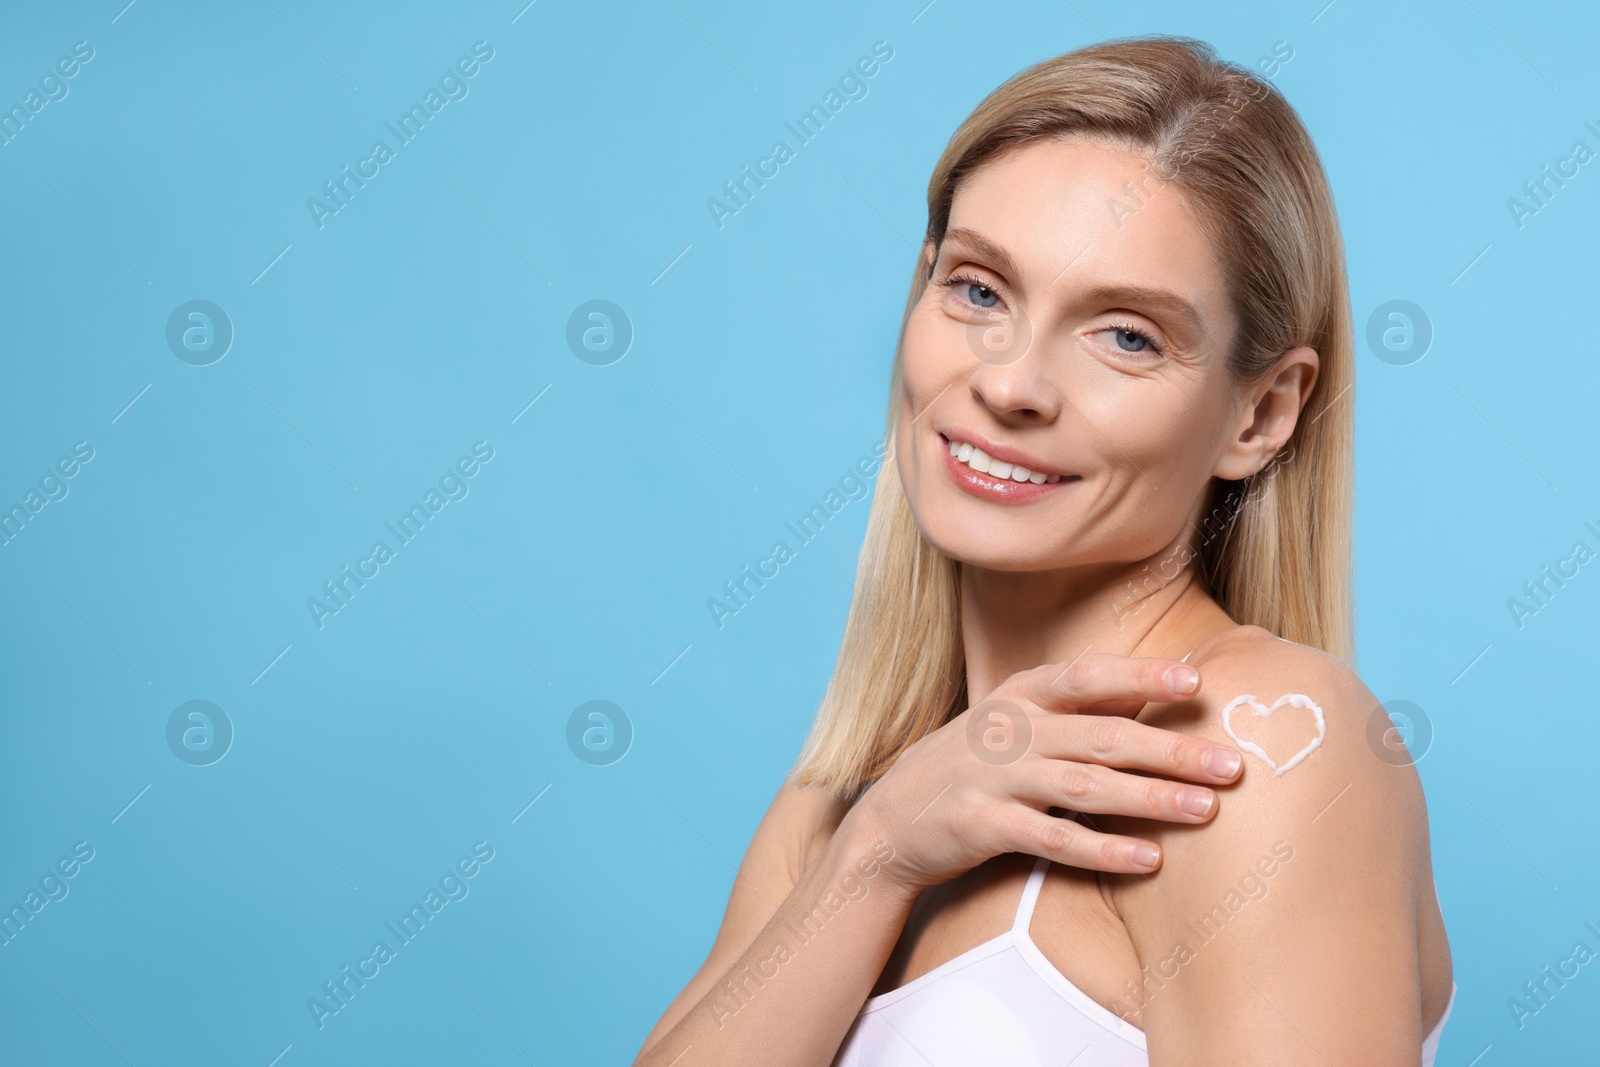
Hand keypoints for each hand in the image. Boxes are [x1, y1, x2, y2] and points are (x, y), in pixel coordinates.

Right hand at [844, 653, 1243, 891]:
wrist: (891, 821)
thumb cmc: (971, 768)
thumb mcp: (1012, 723)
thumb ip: (1072, 711)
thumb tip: (1153, 699)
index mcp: (1020, 695)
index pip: (1089, 677)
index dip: (1142, 677)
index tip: (1196, 686)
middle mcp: (1010, 730)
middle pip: (1104, 736)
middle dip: (1172, 750)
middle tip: (1232, 765)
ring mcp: (995, 777)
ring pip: (1086, 786)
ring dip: (1151, 798)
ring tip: (1205, 810)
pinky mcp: (984, 825)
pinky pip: (1053, 839)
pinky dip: (1103, 849)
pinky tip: (1147, 859)